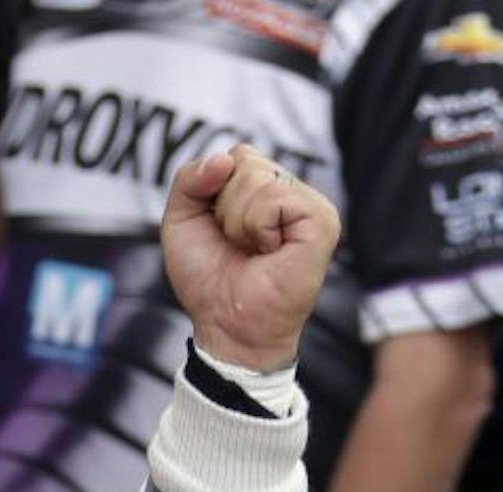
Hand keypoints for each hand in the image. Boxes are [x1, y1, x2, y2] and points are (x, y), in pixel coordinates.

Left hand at [161, 144, 339, 371]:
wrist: (226, 324)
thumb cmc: (208, 278)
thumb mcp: (180, 221)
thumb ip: (188, 179)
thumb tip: (224, 158)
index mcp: (264, 188)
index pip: (233, 156)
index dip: (211, 192)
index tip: (219, 231)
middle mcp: (290, 191)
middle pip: (242, 160)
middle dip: (222, 207)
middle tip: (237, 244)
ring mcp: (310, 203)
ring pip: (254, 178)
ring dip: (236, 222)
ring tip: (252, 250)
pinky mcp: (322, 218)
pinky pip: (273, 198)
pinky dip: (255, 228)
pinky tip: (268, 251)